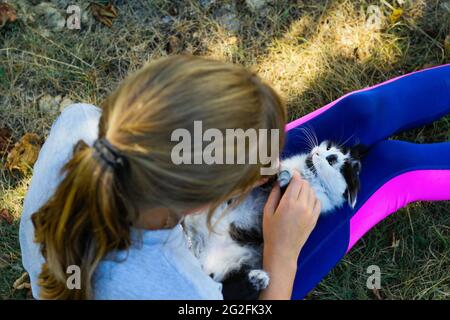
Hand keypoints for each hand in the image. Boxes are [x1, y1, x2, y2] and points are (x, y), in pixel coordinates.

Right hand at [259, 170, 320, 298]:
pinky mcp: (314, 219)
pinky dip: (312, 198)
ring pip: (312, 192)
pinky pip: (318, 202)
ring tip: (297, 192)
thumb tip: (278, 182)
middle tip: (291, 184)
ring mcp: (310, 213)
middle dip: (299, 181)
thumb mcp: (267, 212)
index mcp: (289, 203)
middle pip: (305, 184)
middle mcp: (302, 206)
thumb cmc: (271, 232)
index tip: (289, 174)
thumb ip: (274, 194)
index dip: (293, 174)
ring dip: (305, 189)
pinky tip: (305, 201)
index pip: (296, 181)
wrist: (283, 251)